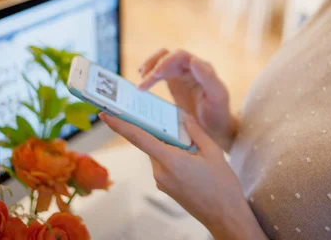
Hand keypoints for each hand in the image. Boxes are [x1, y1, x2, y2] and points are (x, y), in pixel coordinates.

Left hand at [99, 112, 266, 239]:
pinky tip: (191, 159)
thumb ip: (195, 131)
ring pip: (158, 153)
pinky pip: (163, 164)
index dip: (120, 124)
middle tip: (174, 120)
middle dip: (159, 130)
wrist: (224, 216)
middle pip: (151, 142)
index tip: (105, 114)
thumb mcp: (213, 152)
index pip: (139, 138)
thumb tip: (182, 117)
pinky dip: (172, 155)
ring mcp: (161, 181)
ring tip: (193, 147)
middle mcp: (160, 172)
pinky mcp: (165, 187)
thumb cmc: (221, 186)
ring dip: (169, 144)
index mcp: (171, 160)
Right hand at [138, 49, 237, 151]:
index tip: (156, 74)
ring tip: (141, 81)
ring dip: (150, 68)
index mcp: (202, 68)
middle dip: (154, 65)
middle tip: (144, 79)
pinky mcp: (175, 82)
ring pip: (162, 62)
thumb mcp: (217, 97)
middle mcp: (191, 68)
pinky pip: (160, 73)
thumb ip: (207, 77)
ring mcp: (182, 74)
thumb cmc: (219, 114)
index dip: (166, 61)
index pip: (180, 55)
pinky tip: (142, 84)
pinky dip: (150, 75)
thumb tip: (193, 60)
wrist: (216, 130)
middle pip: (168, 56)